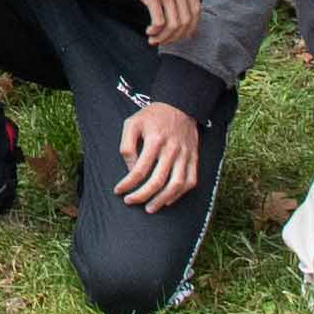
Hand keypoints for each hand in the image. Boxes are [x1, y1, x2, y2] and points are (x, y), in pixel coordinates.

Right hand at [105, 0, 200, 44]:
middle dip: (176, 36)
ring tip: (154, 39)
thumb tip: (176, 8)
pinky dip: (155, 31)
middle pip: (186, 19)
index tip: (180, 35)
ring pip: (174, 24)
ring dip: (164, 37)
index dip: (190, 27)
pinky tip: (148, 31)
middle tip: (164, 41)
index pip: (196, 9)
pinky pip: (159, 21)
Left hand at [113, 97, 201, 211]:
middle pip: (157, 180)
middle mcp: (172, 149)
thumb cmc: (152, 116)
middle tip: (130, 201)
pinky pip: (190, 181)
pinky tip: (167, 200)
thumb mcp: (132, 123)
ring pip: (176, 185)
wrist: (180, 105)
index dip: (128, 183)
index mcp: (155, 140)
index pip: (140, 169)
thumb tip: (130, 169)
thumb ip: (127, 146)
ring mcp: (185, 155)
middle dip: (142, 195)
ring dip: (161, 200)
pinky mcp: (194, 158)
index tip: (118, 190)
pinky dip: (179, 194)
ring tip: (149, 208)